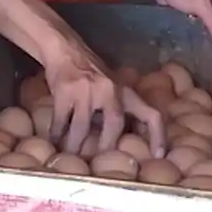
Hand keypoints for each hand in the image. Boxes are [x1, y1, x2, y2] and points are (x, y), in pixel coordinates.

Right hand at [44, 45, 164, 157]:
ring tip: (70, 157)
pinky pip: (61, 120)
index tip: (158, 157)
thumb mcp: (112, 87)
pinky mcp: (65, 91)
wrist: (65, 49)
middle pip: (114, 124)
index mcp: (126, 91)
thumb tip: (125, 140)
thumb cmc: (91, 72)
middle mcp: (110, 90)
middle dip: (106, 146)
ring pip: (82, 127)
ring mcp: (87, 90)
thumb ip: (119, 108)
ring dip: (75, 145)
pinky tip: (53, 141)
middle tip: (98, 162)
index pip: (151, 114)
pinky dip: (57, 134)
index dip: (158, 136)